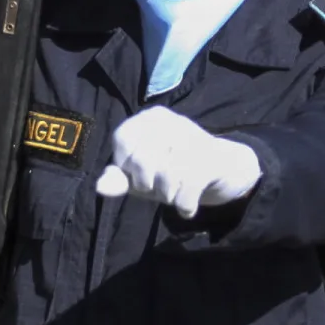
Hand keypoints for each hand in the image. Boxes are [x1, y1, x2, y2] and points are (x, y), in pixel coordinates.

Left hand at [93, 106, 261, 217]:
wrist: (224, 170)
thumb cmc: (174, 171)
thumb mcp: (141, 176)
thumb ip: (119, 179)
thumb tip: (100, 187)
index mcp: (148, 118)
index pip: (122, 140)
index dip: (128, 166)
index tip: (141, 173)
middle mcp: (170, 120)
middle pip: (143, 162)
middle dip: (149, 185)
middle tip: (162, 187)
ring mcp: (192, 136)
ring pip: (166, 177)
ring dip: (169, 196)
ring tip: (176, 193)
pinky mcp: (211, 157)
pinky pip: (186, 188)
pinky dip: (184, 205)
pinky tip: (187, 207)